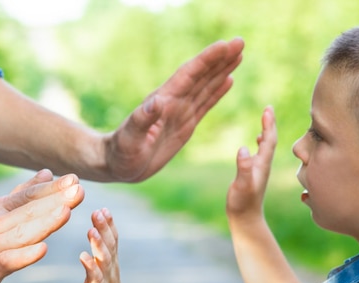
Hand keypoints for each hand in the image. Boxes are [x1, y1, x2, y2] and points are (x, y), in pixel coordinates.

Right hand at [0, 169, 84, 282]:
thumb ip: (23, 195)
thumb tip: (47, 172)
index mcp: (0, 211)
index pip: (29, 197)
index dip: (52, 189)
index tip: (75, 179)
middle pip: (29, 212)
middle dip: (55, 201)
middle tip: (78, 189)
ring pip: (21, 233)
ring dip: (44, 222)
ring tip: (66, 212)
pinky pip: (7, 262)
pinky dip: (24, 256)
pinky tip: (41, 250)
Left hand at [79, 208, 126, 282]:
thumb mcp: (102, 268)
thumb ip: (100, 250)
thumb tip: (97, 229)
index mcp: (110, 261)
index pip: (112, 238)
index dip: (109, 223)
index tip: (104, 208)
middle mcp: (110, 267)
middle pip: (110, 244)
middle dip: (104, 227)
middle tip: (98, 211)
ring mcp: (105, 279)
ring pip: (104, 258)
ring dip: (99, 244)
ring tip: (91, 229)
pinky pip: (95, 277)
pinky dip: (90, 266)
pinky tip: (83, 256)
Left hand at [105, 38, 243, 181]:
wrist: (118, 164)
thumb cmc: (120, 153)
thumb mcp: (130, 138)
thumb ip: (142, 120)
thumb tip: (156, 102)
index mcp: (163, 102)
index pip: (188, 76)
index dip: (206, 60)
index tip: (224, 45)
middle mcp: (173, 103)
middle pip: (200, 76)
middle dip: (220, 59)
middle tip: (240, 41)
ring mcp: (179, 113)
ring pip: (205, 87)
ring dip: (222, 70)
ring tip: (239, 53)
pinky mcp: (184, 125)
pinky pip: (204, 104)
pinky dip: (217, 91)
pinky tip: (228, 80)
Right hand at [226, 106, 276, 220]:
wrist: (246, 218)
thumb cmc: (242, 202)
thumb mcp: (242, 184)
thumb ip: (243, 167)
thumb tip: (243, 148)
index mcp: (262, 164)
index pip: (269, 140)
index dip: (269, 124)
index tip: (268, 109)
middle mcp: (263, 164)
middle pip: (270, 140)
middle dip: (269, 124)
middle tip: (268, 108)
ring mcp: (259, 169)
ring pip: (266, 146)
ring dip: (266, 131)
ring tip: (265, 119)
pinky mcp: (253, 173)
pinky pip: (260, 153)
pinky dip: (260, 143)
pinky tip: (256, 140)